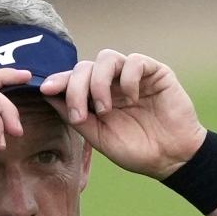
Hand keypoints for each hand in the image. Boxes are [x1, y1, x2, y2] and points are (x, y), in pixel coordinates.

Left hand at [39, 50, 206, 179]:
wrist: (171, 158)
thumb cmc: (135, 150)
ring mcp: (133, 76)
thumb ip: (77, 118)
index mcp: (96, 97)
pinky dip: (128, 79)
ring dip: (99, 83)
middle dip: (76, 88)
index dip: (58, 81)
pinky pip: (134, 61)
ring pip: (106, 58)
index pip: (73, 80)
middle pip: (85, 67)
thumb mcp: (99, 137)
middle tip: (80, 114)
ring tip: (104, 108)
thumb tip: (49, 97)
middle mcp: (112, 82)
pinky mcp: (155, 72)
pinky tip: (132, 99)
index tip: (45, 89)